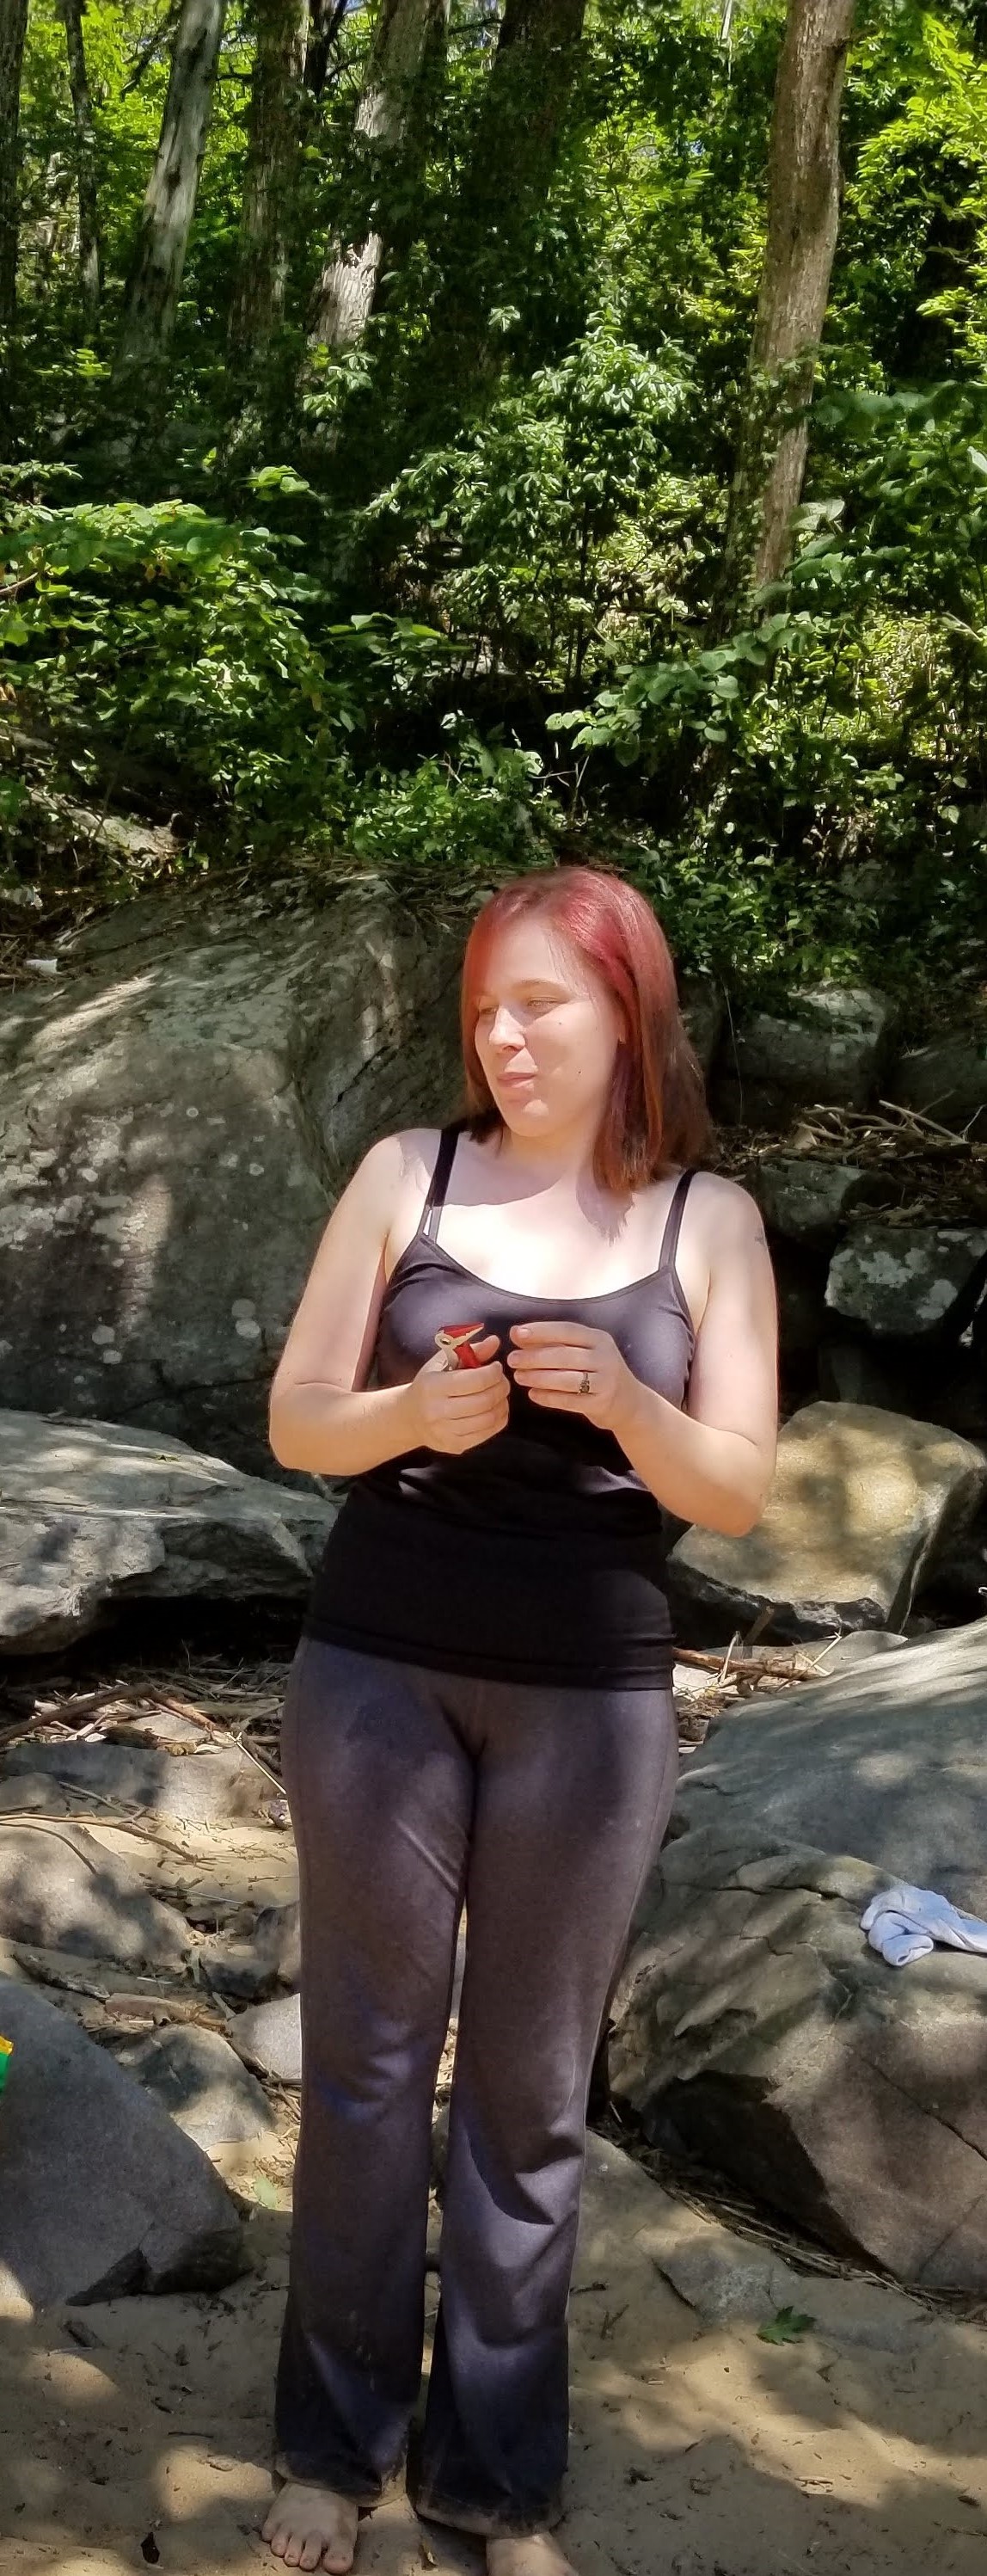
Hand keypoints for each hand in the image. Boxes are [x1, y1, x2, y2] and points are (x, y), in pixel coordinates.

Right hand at [405, 1336, 508, 1454]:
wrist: (410, 1417)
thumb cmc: (430, 1384)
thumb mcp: (444, 1362)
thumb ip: (471, 1351)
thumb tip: (495, 1341)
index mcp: (433, 1386)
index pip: (475, 1380)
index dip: (493, 1373)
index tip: (496, 1368)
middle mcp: (437, 1411)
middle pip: (484, 1400)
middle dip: (501, 1388)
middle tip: (502, 1381)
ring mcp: (446, 1432)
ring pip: (488, 1419)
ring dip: (502, 1404)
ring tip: (500, 1395)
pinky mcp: (455, 1446)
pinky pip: (487, 1434)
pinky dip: (498, 1419)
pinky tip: (496, 1409)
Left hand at [507, 1322, 635, 1434]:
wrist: (629, 1403)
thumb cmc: (598, 1372)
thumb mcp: (584, 1352)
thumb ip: (553, 1343)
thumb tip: (517, 1334)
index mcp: (599, 1339)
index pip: (566, 1330)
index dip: (541, 1331)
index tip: (517, 1334)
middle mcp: (605, 1357)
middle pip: (564, 1355)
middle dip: (534, 1357)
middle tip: (512, 1359)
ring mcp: (605, 1381)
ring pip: (566, 1378)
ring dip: (539, 1377)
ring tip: (519, 1377)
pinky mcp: (601, 1403)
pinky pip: (570, 1401)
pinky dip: (549, 1397)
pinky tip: (533, 1395)